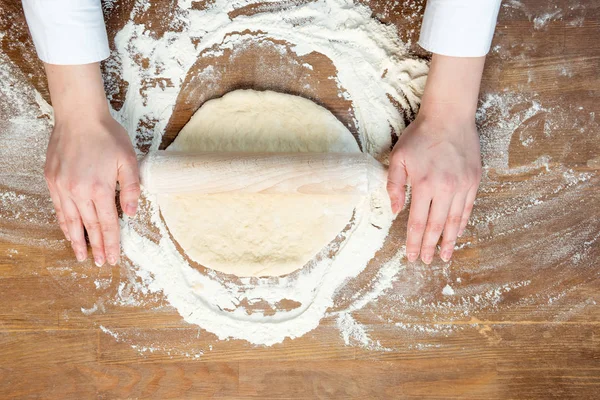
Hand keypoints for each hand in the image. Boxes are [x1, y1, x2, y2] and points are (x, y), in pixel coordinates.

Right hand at [42, 63, 139, 265]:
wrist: (79, 116)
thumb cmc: (107, 136)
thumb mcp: (129, 160)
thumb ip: (132, 188)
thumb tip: (131, 214)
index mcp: (100, 189)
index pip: (107, 224)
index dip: (111, 243)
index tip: (114, 258)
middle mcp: (78, 191)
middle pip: (89, 227)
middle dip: (96, 247)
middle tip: (100, 263)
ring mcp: (62, 186)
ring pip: (71, 221)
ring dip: (77, 240)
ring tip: (82, 255)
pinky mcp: (52, 180)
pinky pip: (59, 208)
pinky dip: (64, 222)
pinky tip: (68, 231)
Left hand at [387, 114, 481, 263]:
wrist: (449, 116)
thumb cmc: (420, 136)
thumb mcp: (398, 157)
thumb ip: (394, 185)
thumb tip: (395, 211)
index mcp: (424, 184)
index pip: (417, 222)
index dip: (413, 241)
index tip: (410, 256)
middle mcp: (445, 188)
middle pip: (436, 226)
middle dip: (429, 247)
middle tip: (424, 261)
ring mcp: (462, 186)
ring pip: (454, 221)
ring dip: (449, 241)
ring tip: (445, 257)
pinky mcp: (473, 181)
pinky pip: (467, 209)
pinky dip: (462, 224)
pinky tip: (457, 235)